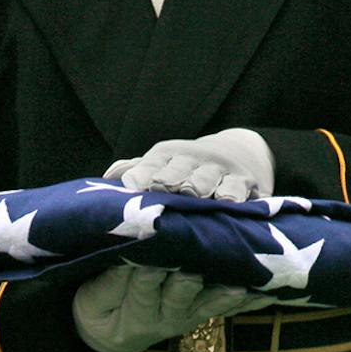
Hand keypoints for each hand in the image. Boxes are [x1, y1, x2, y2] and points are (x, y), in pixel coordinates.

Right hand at [72, 264, 273, 351]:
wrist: (114, 334)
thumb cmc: (101, 309)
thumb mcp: (94, 298)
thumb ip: (111, 282)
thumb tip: (127, 258)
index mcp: (138, 311)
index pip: (143, 288)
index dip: (149, 274)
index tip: (152, 260)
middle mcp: (170, 315)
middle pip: (182, 294)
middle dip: (190, 279)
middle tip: (196, 266)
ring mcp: (191, 314)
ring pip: (212, 300)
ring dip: (229, 289)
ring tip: (246, 279)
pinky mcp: (205, 310)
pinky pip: (230, 305)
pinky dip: (250, 298)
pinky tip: (270, 290)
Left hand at [106, 127, 275, 201]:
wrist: (242, 150)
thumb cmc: (191, 165)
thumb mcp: (165, 162)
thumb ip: (138, 170)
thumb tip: (107, 178)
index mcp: (169, 155)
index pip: (152, 164)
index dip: (142, 174)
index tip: (132, 185)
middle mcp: (193, 160)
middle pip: (178, 170)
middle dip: (169, 178)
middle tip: (160, 187)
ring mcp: (218, 170)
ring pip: (207, 177)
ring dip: (199, 185)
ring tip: (192, 194)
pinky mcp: (243, 181)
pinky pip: (237, 187)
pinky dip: (233, 193)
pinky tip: (227, 200)